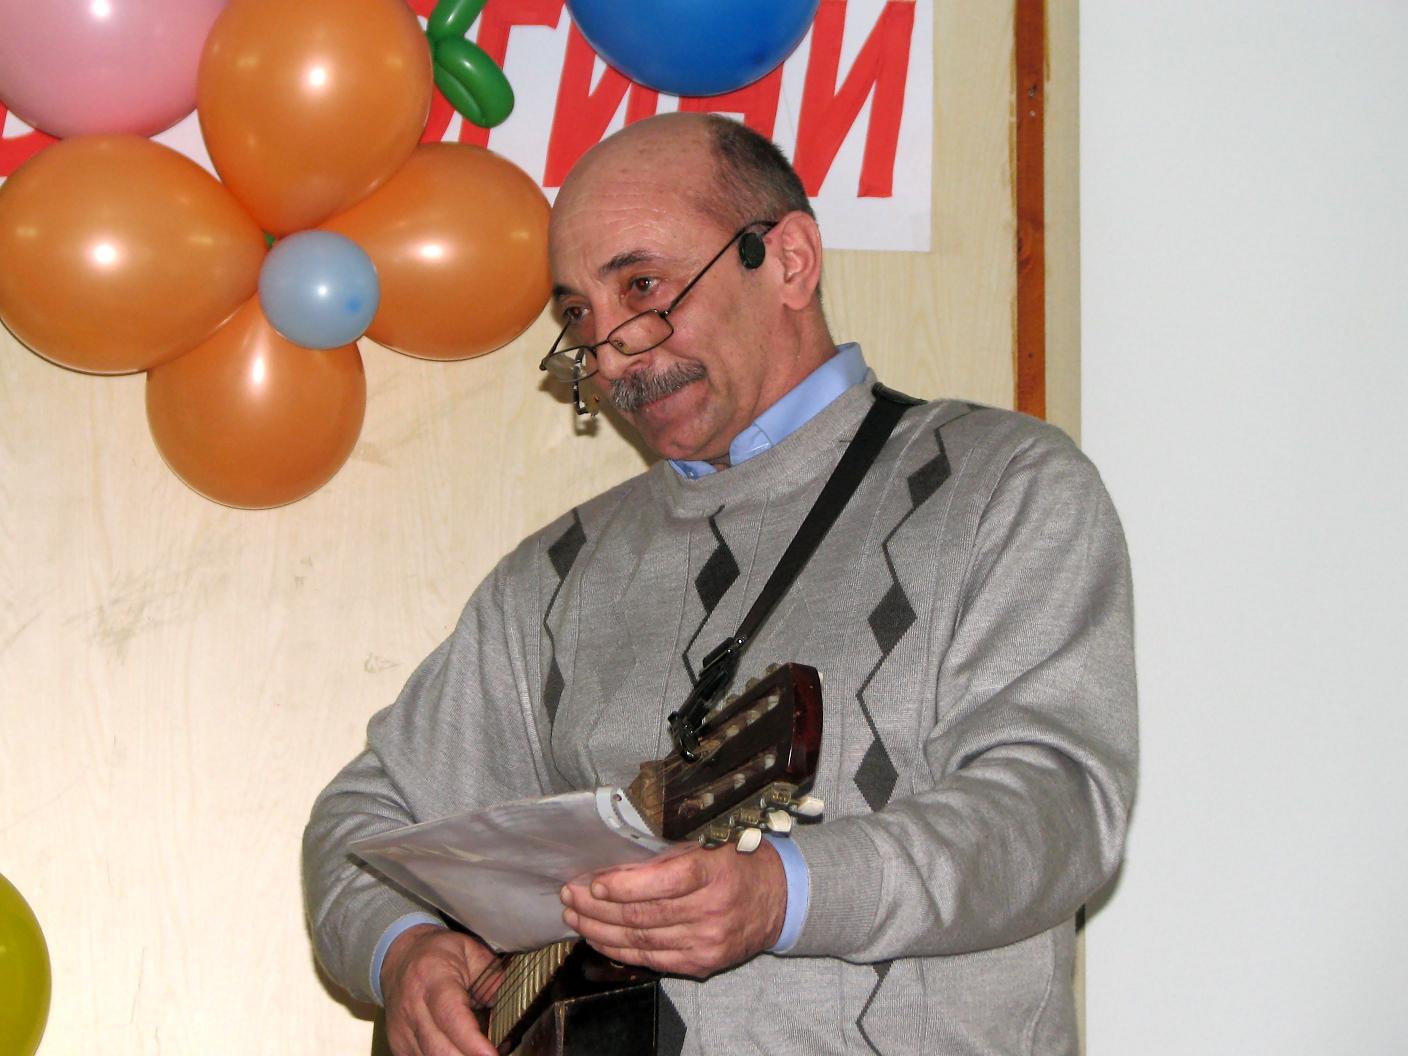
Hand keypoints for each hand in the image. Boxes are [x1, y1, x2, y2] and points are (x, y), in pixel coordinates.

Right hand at [380, 924, 501, 1055]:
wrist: (399, 957)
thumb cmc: (437, 953)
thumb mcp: (470, 950)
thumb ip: (491, 976)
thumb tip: (504, 1004)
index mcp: (433, 977)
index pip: (451, 1015)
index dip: (472, 1041)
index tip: (491, 1055)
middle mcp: (413, 1008)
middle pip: (440, 1048)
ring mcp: (401, 1031)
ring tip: (482, 1052)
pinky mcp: (399, 1046)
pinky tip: (462, 1052)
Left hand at [559, 842, 786, 977]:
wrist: (779, 898)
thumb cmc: (738, 860)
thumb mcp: (711, 840)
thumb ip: (670, 849)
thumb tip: (616, 854)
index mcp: (713, 872)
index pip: (663, 882)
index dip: (624, 885)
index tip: (594, 881)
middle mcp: (711, 910)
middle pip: (643, 914)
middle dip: (597, 907)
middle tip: (571, 896)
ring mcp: (707, 941)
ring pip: (641, 940)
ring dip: (600, 930)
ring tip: (576, 918)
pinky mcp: (702, 963)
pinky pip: (653, 960)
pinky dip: (621, 950)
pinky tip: (601, 938)